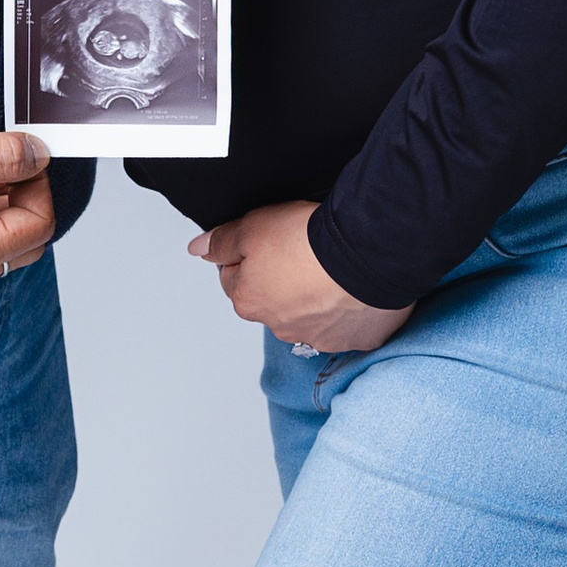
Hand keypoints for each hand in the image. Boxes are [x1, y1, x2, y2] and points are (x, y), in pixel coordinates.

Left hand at [187, 200, 410, 353]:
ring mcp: (319, 336)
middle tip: (303, 252)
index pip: (236, 279)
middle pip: (273, 300)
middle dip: (283, 280)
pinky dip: (349, 308)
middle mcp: (279, 327)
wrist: (366, 254)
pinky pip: (347, 324)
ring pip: (310, 314)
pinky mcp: (354, 339)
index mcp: (249, 301)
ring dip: (316, 297)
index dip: (251, 255)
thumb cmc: (310, 242)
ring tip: (334, 269)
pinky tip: (356, 287)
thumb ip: (221, 241)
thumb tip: (199, 249)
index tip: (273, 243)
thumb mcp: (251, 228)